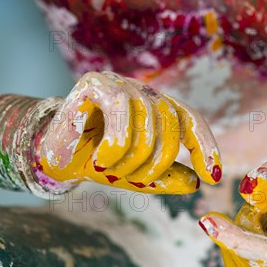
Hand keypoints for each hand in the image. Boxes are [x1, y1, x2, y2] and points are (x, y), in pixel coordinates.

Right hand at [34, 71, 221, 193]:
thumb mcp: (137, 176)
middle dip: (157, 162)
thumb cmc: (96, 162)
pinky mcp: (95, 83)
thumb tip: (196, 183)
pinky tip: (101, 160)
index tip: (211, 177)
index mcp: (156, 108)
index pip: (190, 119)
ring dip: (133, 159)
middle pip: (170, 124)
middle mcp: (142, 91)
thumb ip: (166, 178)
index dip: (205, 147)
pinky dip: (115, 145)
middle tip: (138, 180)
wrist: (54, 157)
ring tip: (113, 170)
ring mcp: (120, 83)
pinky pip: (120, 111)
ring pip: (147, 122)